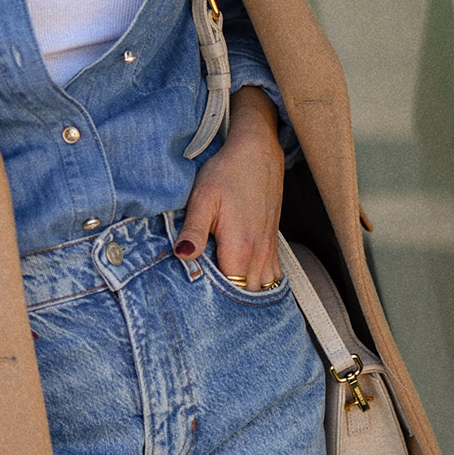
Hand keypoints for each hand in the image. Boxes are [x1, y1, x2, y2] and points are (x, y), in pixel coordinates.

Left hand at [174, 86, 283, 287]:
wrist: (256, 151)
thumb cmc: (227, 172)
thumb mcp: (202, 198)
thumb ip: (193, 230)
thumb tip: (182, 255)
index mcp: (240, 246)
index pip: (228, 290)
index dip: (212, 299)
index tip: (195, 300)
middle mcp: (258, 252)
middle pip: (246, 294)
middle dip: (229, 302)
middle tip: (205, 303)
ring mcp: (268, 248)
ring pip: (261, 288)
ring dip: (244, 294)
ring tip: (223, 297)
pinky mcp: (272, 242)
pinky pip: (272, 276)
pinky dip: (258, 284)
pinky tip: (242, 283)